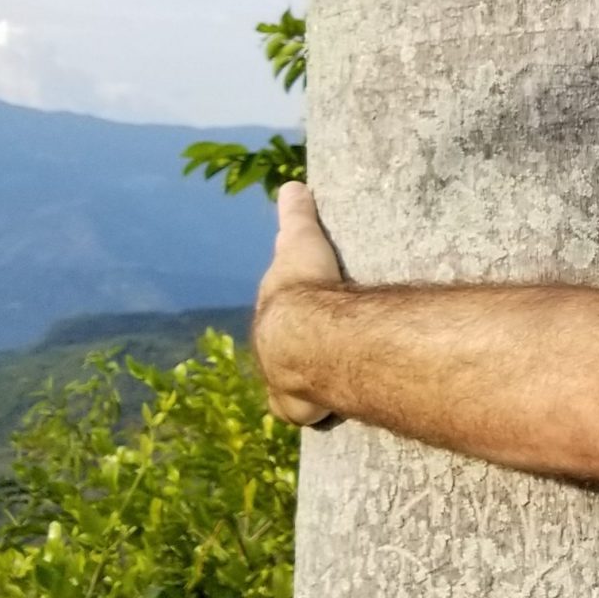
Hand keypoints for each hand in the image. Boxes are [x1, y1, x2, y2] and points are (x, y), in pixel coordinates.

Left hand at [255, 182, 344, 424]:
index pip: (278, 311)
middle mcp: (269, 348)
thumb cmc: (305, 286)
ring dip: (304, 383)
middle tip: (324, 347)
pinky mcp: (296, 407)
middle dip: (295, 350)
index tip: (307, 310)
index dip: (292, 309)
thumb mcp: (300, 242)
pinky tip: (330, 409)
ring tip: (330, 380)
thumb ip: (297, 216)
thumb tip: (293, 185)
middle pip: (281, 350)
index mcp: (272, 312)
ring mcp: (280, 380)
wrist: (305, 335)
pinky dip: (313, 411)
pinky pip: (303, 412)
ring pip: (288, 384)